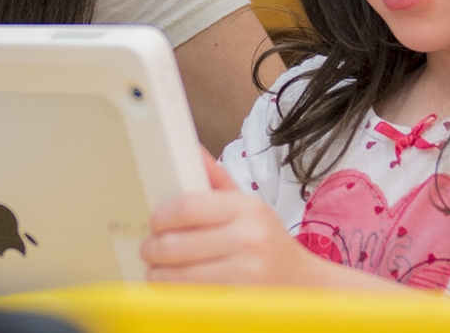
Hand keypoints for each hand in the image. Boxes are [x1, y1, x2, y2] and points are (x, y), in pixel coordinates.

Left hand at [140, 160, 324, 285]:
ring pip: (177, 276)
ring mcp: (245, 273)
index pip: (187, 207)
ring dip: (158, 275)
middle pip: (175, 244)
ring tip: (158, 270)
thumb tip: (189, 148)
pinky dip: (174, 294)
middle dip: (152, 249)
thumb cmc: (266, 241)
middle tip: (149, 250)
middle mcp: (249, 239)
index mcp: (247, 208)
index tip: (155, 223)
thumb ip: (215, 178)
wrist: (300, 282)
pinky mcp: (238, 301)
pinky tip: (175, 286)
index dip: (161, 216)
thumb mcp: (246, 205)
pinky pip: (190, 298)